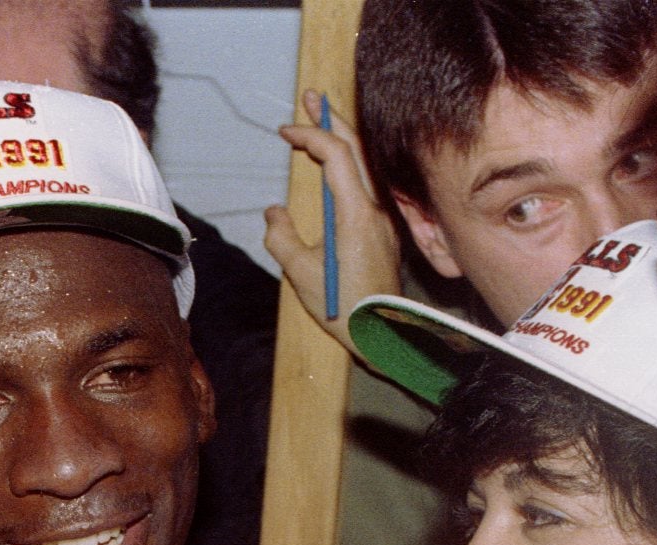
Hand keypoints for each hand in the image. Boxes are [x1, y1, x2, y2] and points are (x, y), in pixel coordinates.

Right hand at [262, 89, 402, 351]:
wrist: (382, 334)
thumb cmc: (344, 309)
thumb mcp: (300, 274)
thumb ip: (281, 237)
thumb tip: (274, 212)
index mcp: (355, 214)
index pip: (336, 155)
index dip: (310, 135)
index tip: (285, 133)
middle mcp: (374, 209)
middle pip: (356, 149)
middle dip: (330, 119)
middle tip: (309, 98)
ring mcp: (382, 218)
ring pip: (363, 164)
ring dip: (340, 139)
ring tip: (318, 120)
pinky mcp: (382, 230)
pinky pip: (364, 185)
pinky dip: (346, 165)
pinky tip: (332, 165)